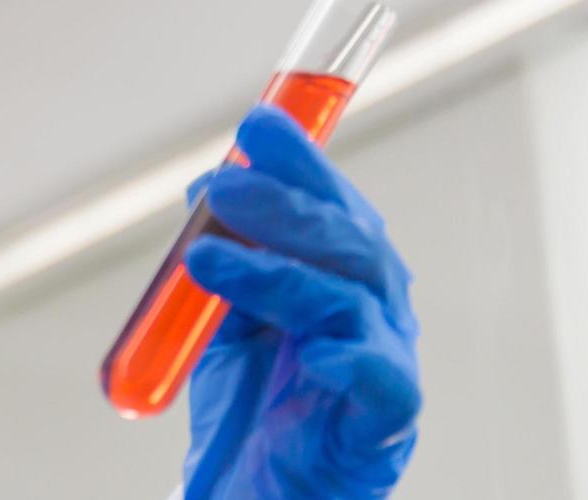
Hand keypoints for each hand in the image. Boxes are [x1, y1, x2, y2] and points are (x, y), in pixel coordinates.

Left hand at [181, 105, 420, 499]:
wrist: (252, 491)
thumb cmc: (251, 402)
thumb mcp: (224, 315)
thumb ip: (222, 254)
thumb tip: (205, 187)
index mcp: (340, 273)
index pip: (329, 203)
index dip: (299, 161)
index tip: (257, 124)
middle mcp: (372, 308)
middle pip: (346, 241)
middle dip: (284, 206)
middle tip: (223, 186)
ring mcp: (382, 362)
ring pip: (346, 298)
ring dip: (274, 274)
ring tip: (207, 262)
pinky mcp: (382, 426)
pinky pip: (381, 383)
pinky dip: (352, 360)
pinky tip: (315, 351)